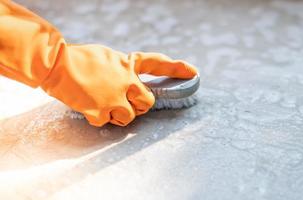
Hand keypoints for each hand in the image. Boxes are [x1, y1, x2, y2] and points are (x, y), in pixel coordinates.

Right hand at [40, 45, 196, 126]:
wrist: (56, 64)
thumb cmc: (80, 59)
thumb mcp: (108, 58)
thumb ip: (123, 70)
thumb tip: (129, 83)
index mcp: (127, 65)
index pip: (158, 65)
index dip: (177, 69)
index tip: (194, 73)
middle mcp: (126, 82)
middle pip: (148, 102)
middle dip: (140, 105)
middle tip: (126, 102)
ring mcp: (114, 98)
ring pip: (130, 117)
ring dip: (119, 114)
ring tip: (104, 103)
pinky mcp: (100, 111)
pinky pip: (106, 122)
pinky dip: (99, 118)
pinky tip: (89, 106)